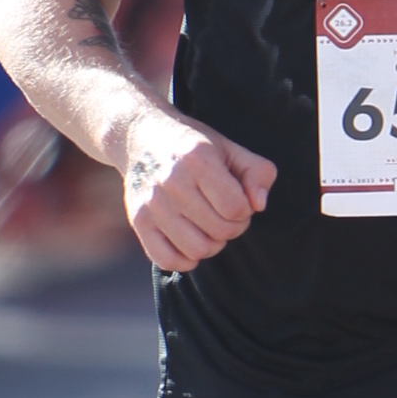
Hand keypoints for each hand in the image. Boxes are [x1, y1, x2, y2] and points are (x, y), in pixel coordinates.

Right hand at [121, 111, 275, 271]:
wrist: (141, 137)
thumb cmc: (193, 147)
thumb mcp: (231, 149)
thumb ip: (258, 173)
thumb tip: (258, 205)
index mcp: (198, 158)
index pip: (236, 208)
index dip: (245, 209)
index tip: (237, 199)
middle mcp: (171, 181)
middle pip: (220, 231)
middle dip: (232, 227)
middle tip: (224, 214)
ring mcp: (152, 203)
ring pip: (198, 250)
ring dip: (212, 244)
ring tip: (208, 226)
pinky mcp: (138, 221)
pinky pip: (167, 260)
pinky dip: (185, 259)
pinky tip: (189, 240)